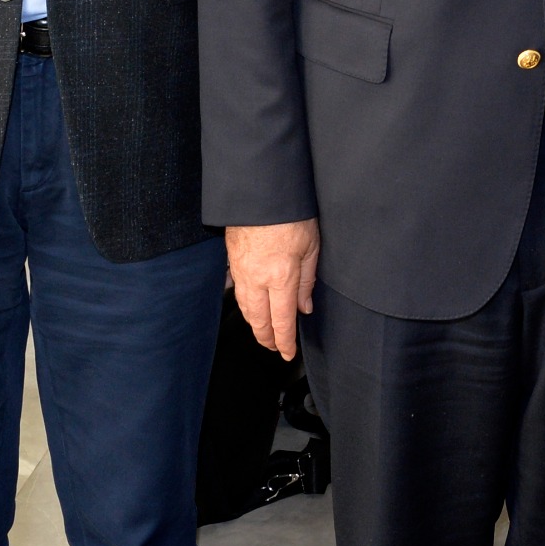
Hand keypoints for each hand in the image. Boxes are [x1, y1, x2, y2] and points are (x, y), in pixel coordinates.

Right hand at [227, 220, 319, 359]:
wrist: (259, 192)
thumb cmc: (289, 213)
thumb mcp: (311, 245)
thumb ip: (308, 280)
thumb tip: (304, 307)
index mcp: (281, 278)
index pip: (282, 321)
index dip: (284, 342)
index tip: (288, 353)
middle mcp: (258, 280)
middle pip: (259, 321)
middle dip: (267, 339)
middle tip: (276, 348)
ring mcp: (242, 272)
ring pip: (246, 309)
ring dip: (255, 326)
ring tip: (264, 334)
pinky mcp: (232, 262)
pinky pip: (238, 293)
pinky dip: (245, 307)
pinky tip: (250, 309)